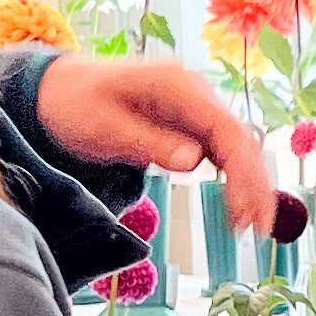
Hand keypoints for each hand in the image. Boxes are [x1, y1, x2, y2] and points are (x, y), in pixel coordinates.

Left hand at [34, 54, 279, 241]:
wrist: (59, 91)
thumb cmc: (76, 106)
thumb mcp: (105, 127)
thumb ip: (150, 143)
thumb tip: (195, 161)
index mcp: (178, 86)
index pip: (226, 130)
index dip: (243, 172)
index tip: (244, 211)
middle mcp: (196, 93)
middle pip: (240, 140)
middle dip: (254, 185)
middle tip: (256, 229)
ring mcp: (196, 108)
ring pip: (237, 148)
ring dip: (249, 185)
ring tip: (251, 225)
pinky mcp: (191, 125)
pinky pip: (222, 152)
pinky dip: (233, 179)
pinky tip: (235, 206)